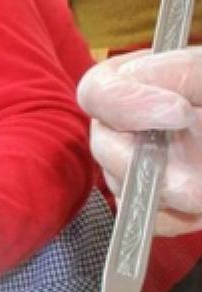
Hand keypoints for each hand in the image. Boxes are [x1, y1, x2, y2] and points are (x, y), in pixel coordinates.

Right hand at [78, 48, 201, 234]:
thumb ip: (190, 72)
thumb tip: (159, 95)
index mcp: (145, 81)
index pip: (99, 91)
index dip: (126, 105)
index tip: (178, 112)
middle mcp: (137, 124)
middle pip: (105, 145)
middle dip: (145, 165)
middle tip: (192, 185)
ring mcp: (149, 165)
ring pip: (124, 187)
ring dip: (167, 196)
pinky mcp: (165, 203)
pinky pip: (151, 219)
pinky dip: (177, 219)